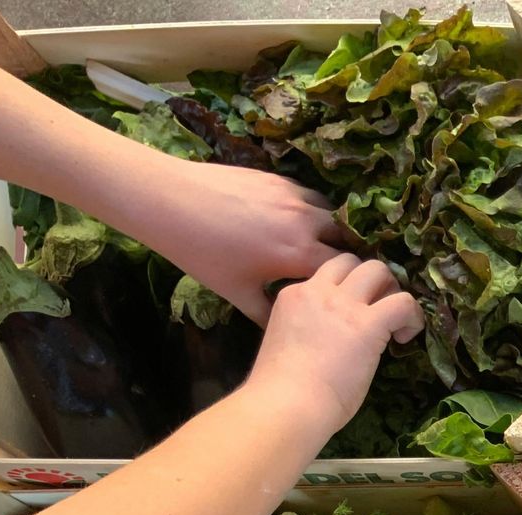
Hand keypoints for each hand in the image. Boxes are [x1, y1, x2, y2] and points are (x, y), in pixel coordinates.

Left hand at [128, 153, 348, 322]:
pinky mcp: (277, 179)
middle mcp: (305, 222)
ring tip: (316, 242)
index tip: (351, 289)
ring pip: (329, 212)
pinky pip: (307, 195)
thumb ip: (268, 314)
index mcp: (299, 254)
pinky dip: (309, 209)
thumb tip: (287, 328)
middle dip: (344, 252)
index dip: (352, 280)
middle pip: (344, 237)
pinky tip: (292, 220)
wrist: (170, 201)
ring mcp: (292, 196)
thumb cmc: (203, 253)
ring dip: (329, 228)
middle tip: (336, 267)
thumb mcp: (237, 293)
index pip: (347, 269)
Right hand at [245, 255, 425, 435]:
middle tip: (378, 310)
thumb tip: (332, 343)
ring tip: (394, 322)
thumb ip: (308, 332)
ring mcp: (343, 304)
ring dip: (392, 292)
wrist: (285, 404)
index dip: (344, 289)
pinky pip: (403, 302)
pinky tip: (405, 337)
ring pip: (378, 270)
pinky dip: (412, 316)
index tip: (351, 315)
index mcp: (293, 296)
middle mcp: (317, 291)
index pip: (325, 275)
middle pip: (351, 261)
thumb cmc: (282, 390)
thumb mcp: (288, 345)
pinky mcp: (368, 323)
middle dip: (370, 280)